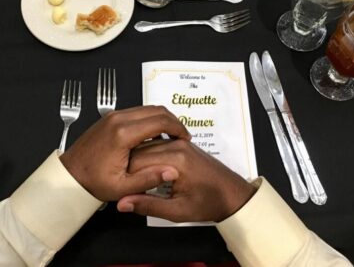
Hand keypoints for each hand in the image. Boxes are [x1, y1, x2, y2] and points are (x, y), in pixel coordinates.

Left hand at [60, 106, 190, 201]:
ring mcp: (113, 116)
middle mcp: (118, 120)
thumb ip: (149, 179)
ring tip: (171, 136)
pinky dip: (150, 119)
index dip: (178, 128)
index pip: (160, 121)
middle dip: (173, 121)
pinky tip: (154, 135)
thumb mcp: (123, 187)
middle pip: (156, 110)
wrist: (70, 175)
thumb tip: (171, 171)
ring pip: (147, 109)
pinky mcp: (110, 118)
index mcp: (123, 134)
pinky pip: (136, 112)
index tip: (185, 138)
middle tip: (182, 136)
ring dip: (162, 119)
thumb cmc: (93, 182)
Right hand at [117, 140, 255, 221]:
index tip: (120, 189)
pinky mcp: (181, 144)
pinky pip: (156, 145)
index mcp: (176, 160)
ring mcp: (180, 143)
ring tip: (131, 178)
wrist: (233, 195)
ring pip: (146, 146)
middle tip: (123, 185)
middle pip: (139, 151)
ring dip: (136, 161)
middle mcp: (176, 146)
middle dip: (128, 168)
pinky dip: (147, 155)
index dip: (125, 176)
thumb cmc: (209, 204)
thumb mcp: (177, 211)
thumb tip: (122, 204)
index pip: (137, 162)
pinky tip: (144, 170)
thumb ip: (148, 205)